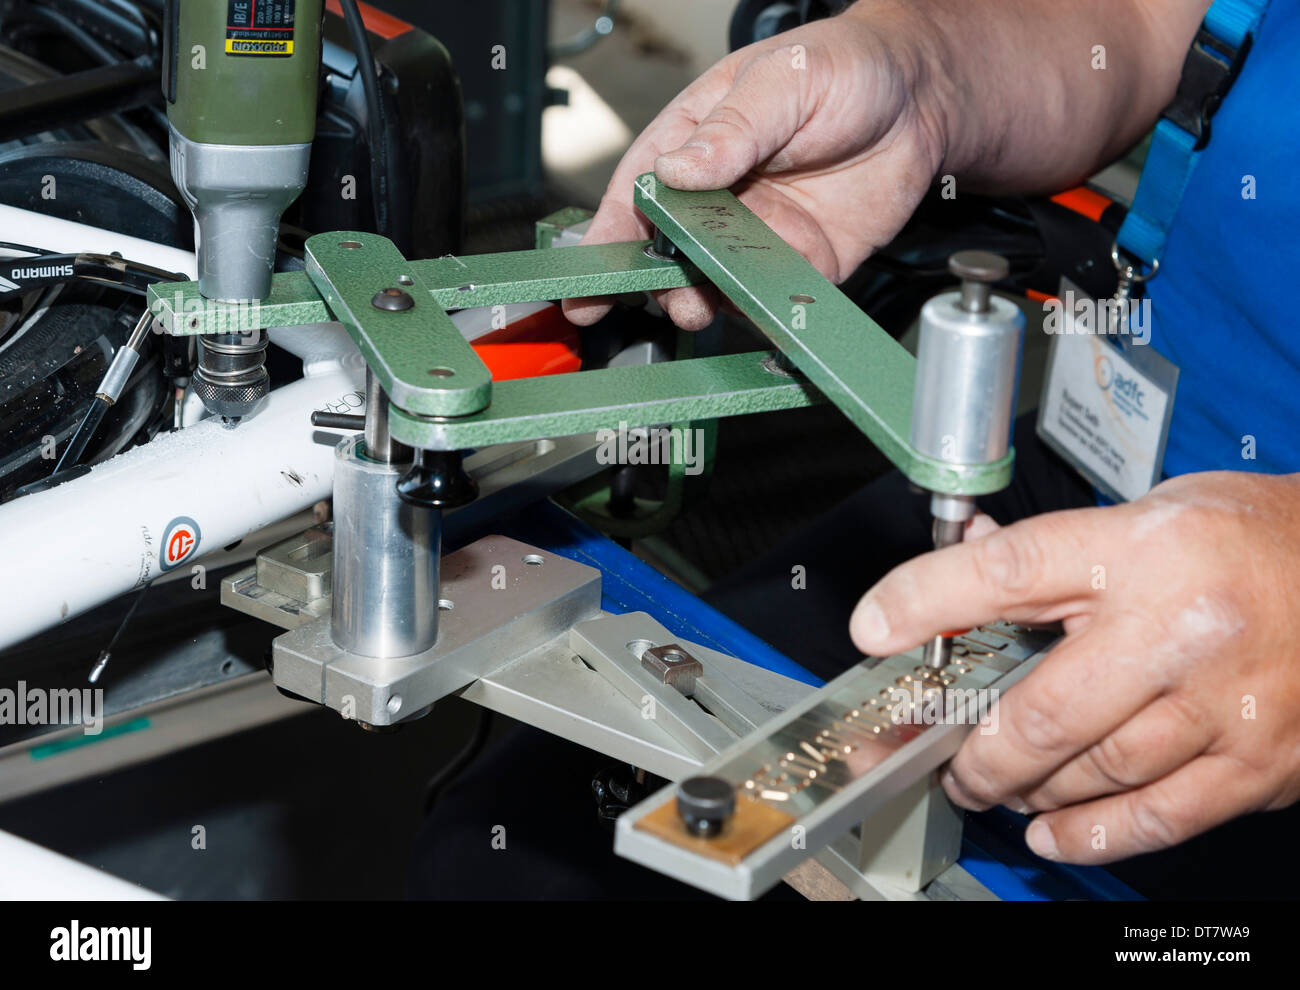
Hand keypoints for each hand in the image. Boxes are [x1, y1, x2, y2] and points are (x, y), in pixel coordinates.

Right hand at [562, 5, 945, 329]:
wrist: (922, 98)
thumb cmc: (844, 68)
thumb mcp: (781, 81)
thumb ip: (732, 129)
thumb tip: (678, 170)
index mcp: (695, 142)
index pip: (636, 194)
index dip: (607, 239)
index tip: (585, 282)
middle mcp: (720, 195)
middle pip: (668, 249)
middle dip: (655, 282)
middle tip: (664, 298)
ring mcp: (760, 232)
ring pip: (714, 280)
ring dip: (703, 300)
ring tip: (701, 305)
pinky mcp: (804, 262)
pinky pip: (773, 295)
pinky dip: (760, 309)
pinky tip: (757, 309)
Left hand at [849, 471, 1299, 863]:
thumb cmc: (1251, 539)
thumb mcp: (1147, 514)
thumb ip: (1054, 548)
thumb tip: (968, 557)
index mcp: (1145, 551)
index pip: (1007, 573)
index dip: (925, 601)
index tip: (874, 627)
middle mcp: (1183, 628)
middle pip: (1041, 708)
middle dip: (974, 748)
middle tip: (944, 758)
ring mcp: (1225, 705)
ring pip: (1090, 770)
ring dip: (1024, 787)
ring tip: (996, 783)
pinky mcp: (1260, 763)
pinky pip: (1158, 816)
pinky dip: (1092, 832)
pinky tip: (1051, 831)